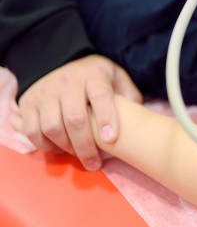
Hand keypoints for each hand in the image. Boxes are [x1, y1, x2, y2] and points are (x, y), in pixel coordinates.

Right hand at [18, 55, 141, 169]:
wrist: (64, 63)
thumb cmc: (98, 79)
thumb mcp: (117, 78)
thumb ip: (128, 96)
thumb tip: (138, 120)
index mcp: (94, 74)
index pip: (100, 95)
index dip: (106, 118)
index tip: (111, 139)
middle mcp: (67, 81)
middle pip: (75, 118)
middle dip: (86, 146)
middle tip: (95, 164)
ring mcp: (45, 91)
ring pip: (52, 126)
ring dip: (67, 148)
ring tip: (79, 156)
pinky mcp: (28, 102)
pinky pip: (33, 130)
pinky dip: (45, 146)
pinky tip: (60, 150)